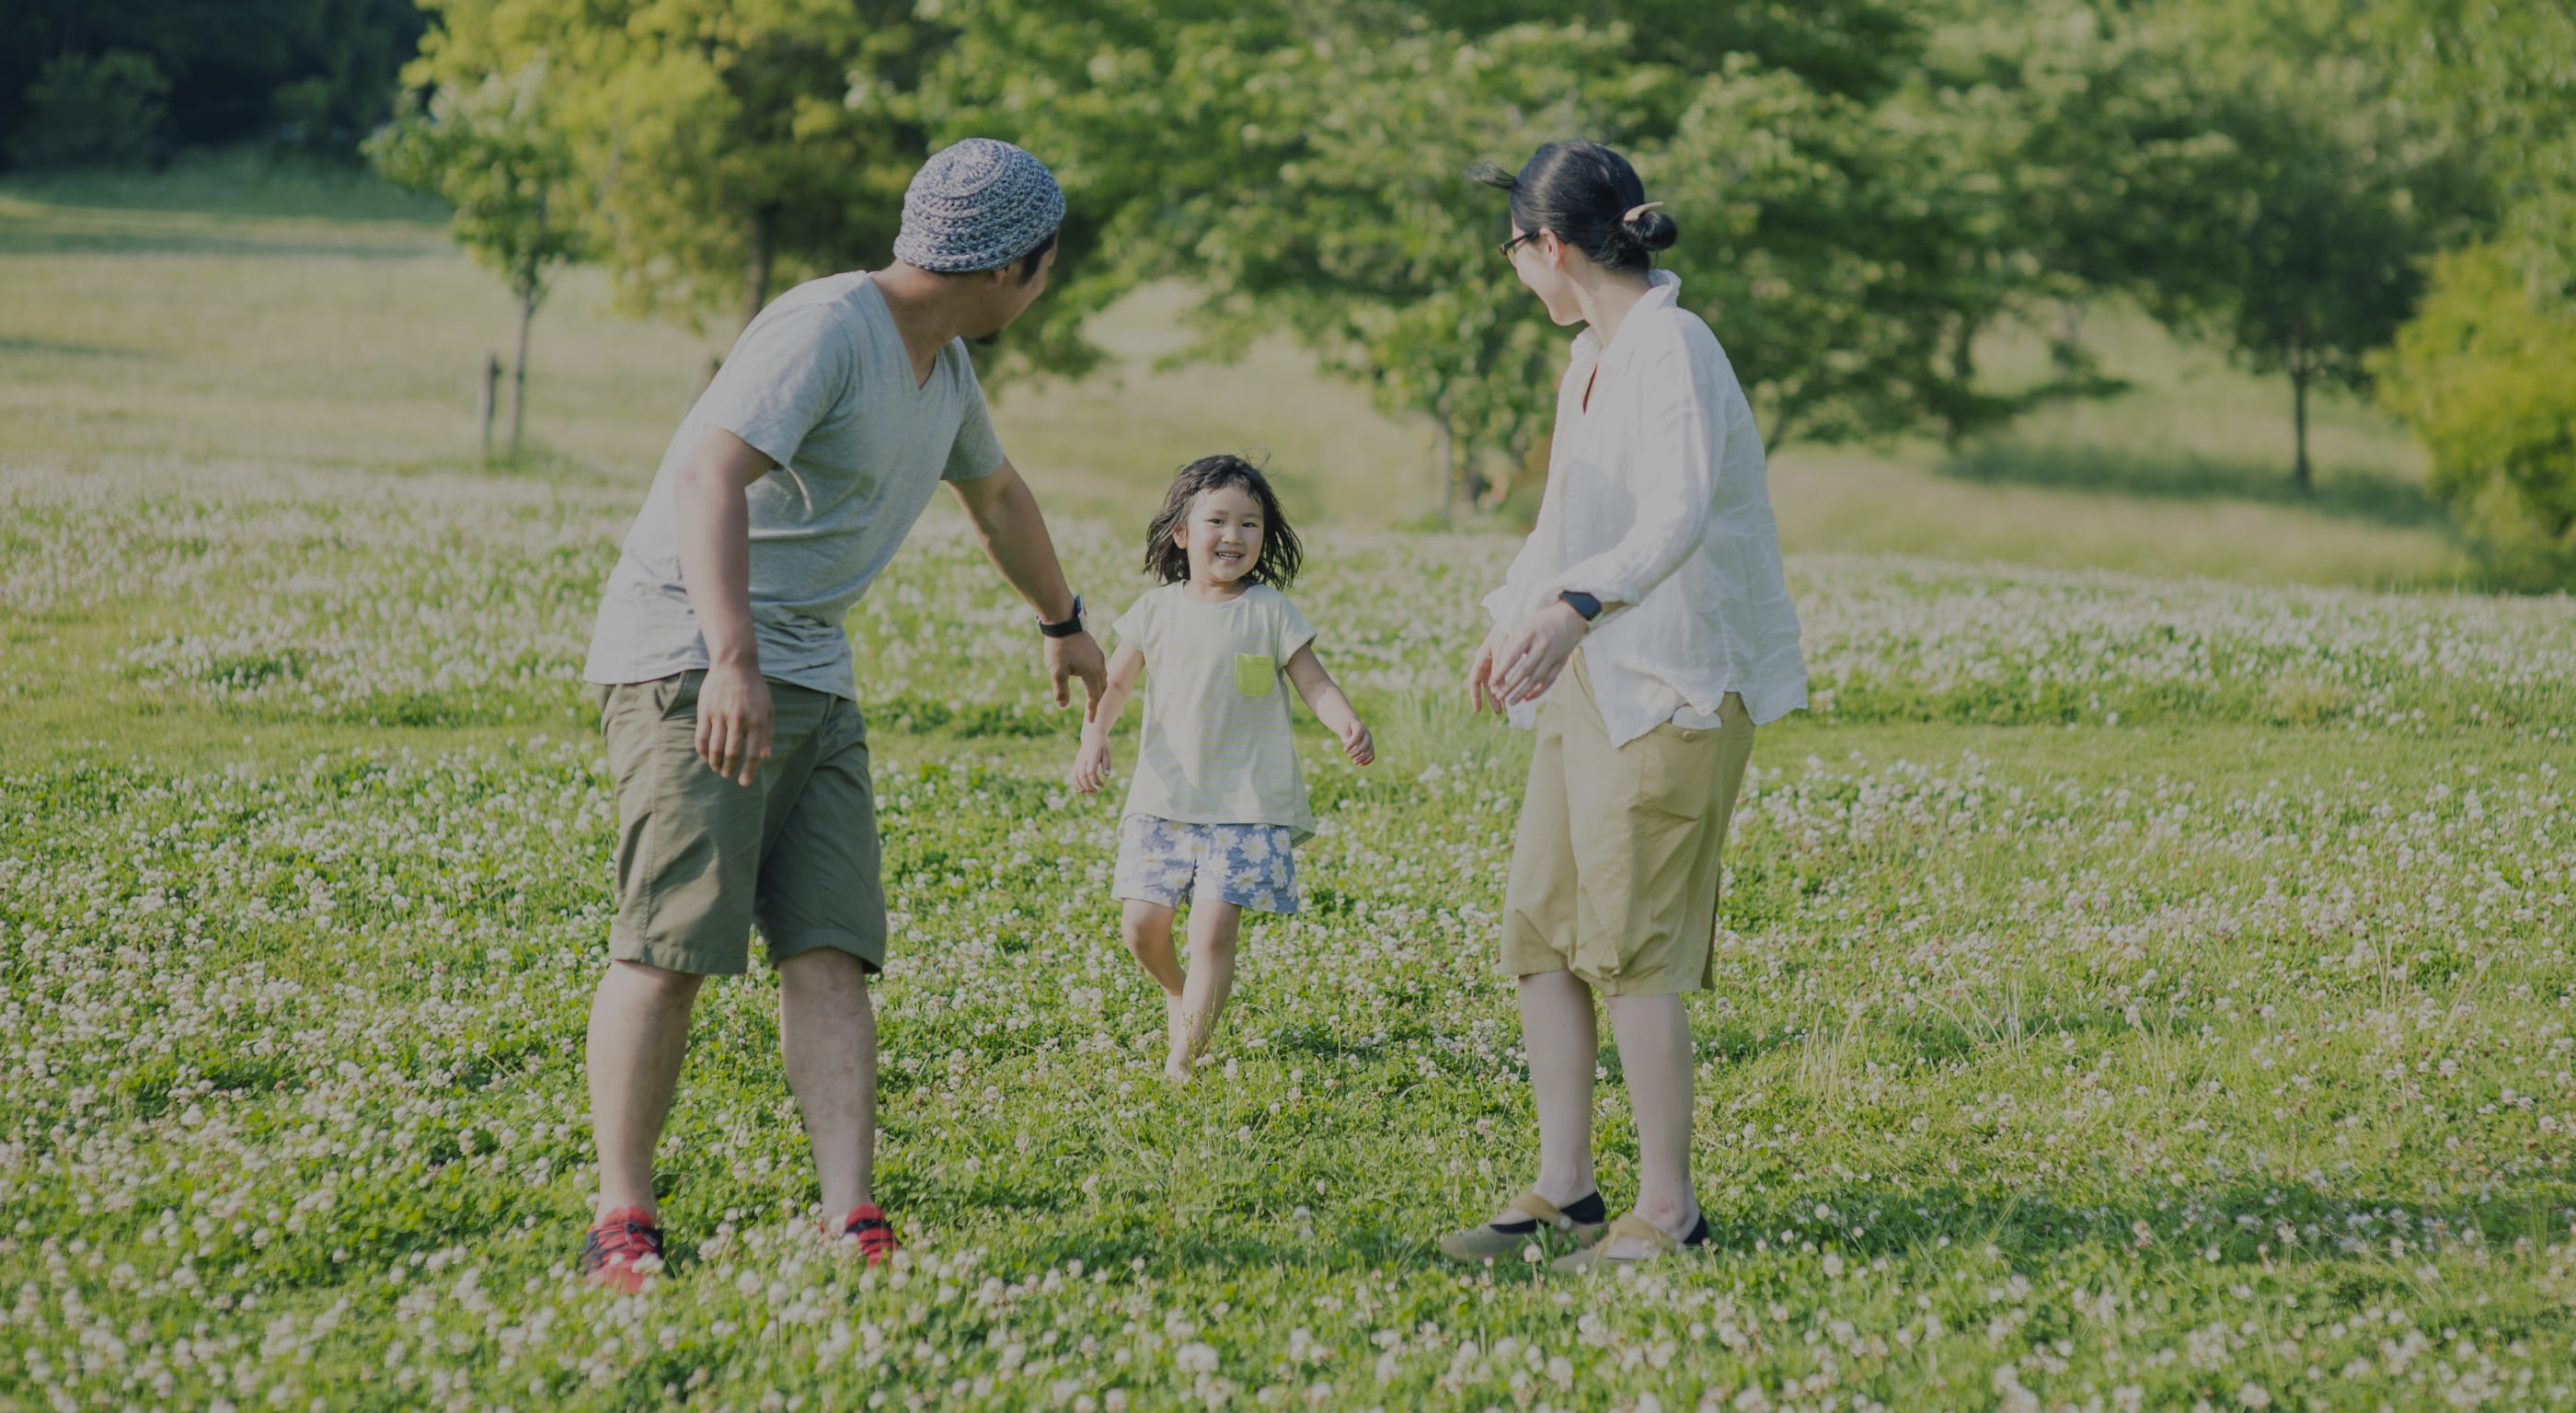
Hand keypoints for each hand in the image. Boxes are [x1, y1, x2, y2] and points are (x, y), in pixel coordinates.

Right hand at [694, 659, 772, 786]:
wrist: (735, 664)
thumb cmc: (755, 688)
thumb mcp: (768, 709)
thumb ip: (767, 733)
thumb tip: (765, 756)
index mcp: (757, 720)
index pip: (753, 752)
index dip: (748, 770)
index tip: (744, 782)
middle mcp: (739, 719)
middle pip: (732, 753)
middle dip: (729, 768)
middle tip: (727, 775)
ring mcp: (721, 714)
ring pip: (715, 747)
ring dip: (715, 762)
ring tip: (717, 768)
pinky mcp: (706, 711)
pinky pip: (702, 737)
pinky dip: (703, 750)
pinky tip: (706, 756)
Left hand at [1048, 630, 1107, 714]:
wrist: (1063, 621)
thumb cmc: (1059, 647)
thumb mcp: (1057, 671)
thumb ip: (1061, 690)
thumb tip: (1063, 706)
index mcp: (1092, 673)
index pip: (1094, 697)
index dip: (1092, 710)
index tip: (1090, 721)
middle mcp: (1099, 665)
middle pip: (1101, 688)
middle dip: (1097, 700)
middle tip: (1091, 711)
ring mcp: (1098, 656)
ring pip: (1102, 677)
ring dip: (1097, 688)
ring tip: (1092, 696)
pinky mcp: (1094, 649)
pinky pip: (1099, 668)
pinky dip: (1096, 678)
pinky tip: (1088, 676)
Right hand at [1070, 737, 1112, 793]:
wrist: (1091, 737)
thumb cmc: (1101, 745)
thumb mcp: (1107, 752)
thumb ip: (1107, 764)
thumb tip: (1107, 776)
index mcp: (1091, 756)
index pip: (1090, 772)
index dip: (1096, 781)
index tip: (1103, 785)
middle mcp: (1083, 760)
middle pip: (1081, 776)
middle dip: (1088, 787)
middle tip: (1096, 792)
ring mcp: (1078, 762)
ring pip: (1074, 777)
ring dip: (1080, 787)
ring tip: (1088, 793)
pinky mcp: (1076, 764)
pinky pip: (1073, 776)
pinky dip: (1076, 784)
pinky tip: (1082, 789)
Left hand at [1338, 717, 1375, 765]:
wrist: (1350, 725)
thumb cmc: (1345, 726)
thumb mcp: (1342, 727)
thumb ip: (1344, 733)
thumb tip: (1345, 741)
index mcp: (1360, 727)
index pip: (1357, 736)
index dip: (1352, 744)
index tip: (1344, 751)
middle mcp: (1367, 734)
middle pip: (1366, 743)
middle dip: (1358, 751)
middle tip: (1349, 756)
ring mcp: (1369, 741)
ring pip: (1370, 750)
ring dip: (1364, 758)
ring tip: (1355, 762)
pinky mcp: (1369, 747)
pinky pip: (1372, 755)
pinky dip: (1368, 760)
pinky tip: (1360, 764)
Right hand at [1467, 624, 1510, 714]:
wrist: (1518, 613)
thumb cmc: (1508, 630)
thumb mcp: (1503, 650)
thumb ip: (1499, 668)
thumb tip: (1495, 690)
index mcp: (1482, 657)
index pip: (1474, 680)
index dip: (1475, 695)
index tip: (1478, 709)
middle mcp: (1488, 659)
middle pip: (1487, 683)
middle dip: (1492, 698)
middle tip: (1500, 711)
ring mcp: (1498, 658)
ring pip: (1497, 680)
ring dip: (1503, 692)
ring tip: (1510, 704)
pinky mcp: (1509, 657)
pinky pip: (1507, 674)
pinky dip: (1511, 683)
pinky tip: (1519, 690)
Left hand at [1491, 601, 1588, 706]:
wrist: (1570, 616)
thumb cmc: (1539, 621)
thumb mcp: (1523, 626)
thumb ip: (1512, 644)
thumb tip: (1497, 668)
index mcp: (1528, 634)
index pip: (1512, 657)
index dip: (1501, 672)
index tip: (1491, 683)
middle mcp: (1542, 645)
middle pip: (1524, 671)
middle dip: (1510, 686)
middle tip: (1498, 696)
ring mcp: (1553, 655)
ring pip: (1536, 679)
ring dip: (1522, 692)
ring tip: (1510, 701)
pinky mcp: (1561, 662)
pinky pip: (1549, 681)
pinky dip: (1538, 691)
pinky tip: (1527, 698)